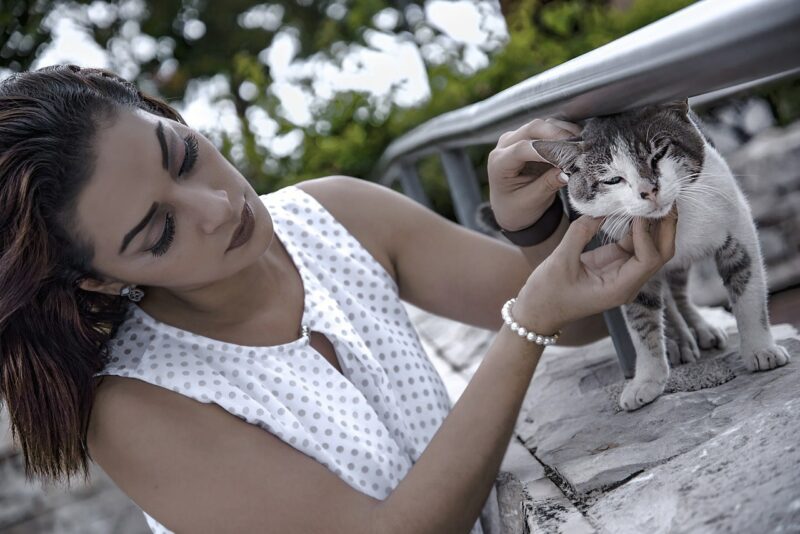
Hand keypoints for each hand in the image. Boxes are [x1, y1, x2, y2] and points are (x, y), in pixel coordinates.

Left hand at [488, 117, 580, 230]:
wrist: (511, 208)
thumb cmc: (517, 208)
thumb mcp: (531, 201)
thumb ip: (548, 184)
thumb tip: (568, 171)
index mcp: (499, 164)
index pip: (522, 149)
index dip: (548, 149)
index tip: (569, 156)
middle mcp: (504, 146)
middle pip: (533, 128)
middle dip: (559, 135)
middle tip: (581, 147)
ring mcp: (517, 138)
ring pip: (543, 125)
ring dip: (564, 132)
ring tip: (583, 146)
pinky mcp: (530, 137)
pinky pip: (549, 128)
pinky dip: (564, 133)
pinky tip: (578, 143)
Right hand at [512, 206, 677, 334]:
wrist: (537, 312)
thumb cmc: (546, 294)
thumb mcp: (560, 261)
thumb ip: (580, 233)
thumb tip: (598, 210)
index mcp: (619, 289)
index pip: (648, 259)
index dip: (647, 234)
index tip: (637, 212)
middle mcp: (628, 282)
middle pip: (660, 253)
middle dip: (665, 227)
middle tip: (661, 198)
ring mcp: (623, 272)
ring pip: (650, 246)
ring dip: (653, 223)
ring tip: (649, 197)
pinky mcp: (614, 263)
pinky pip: (633, 242)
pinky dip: (635, 225)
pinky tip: (631, 207)